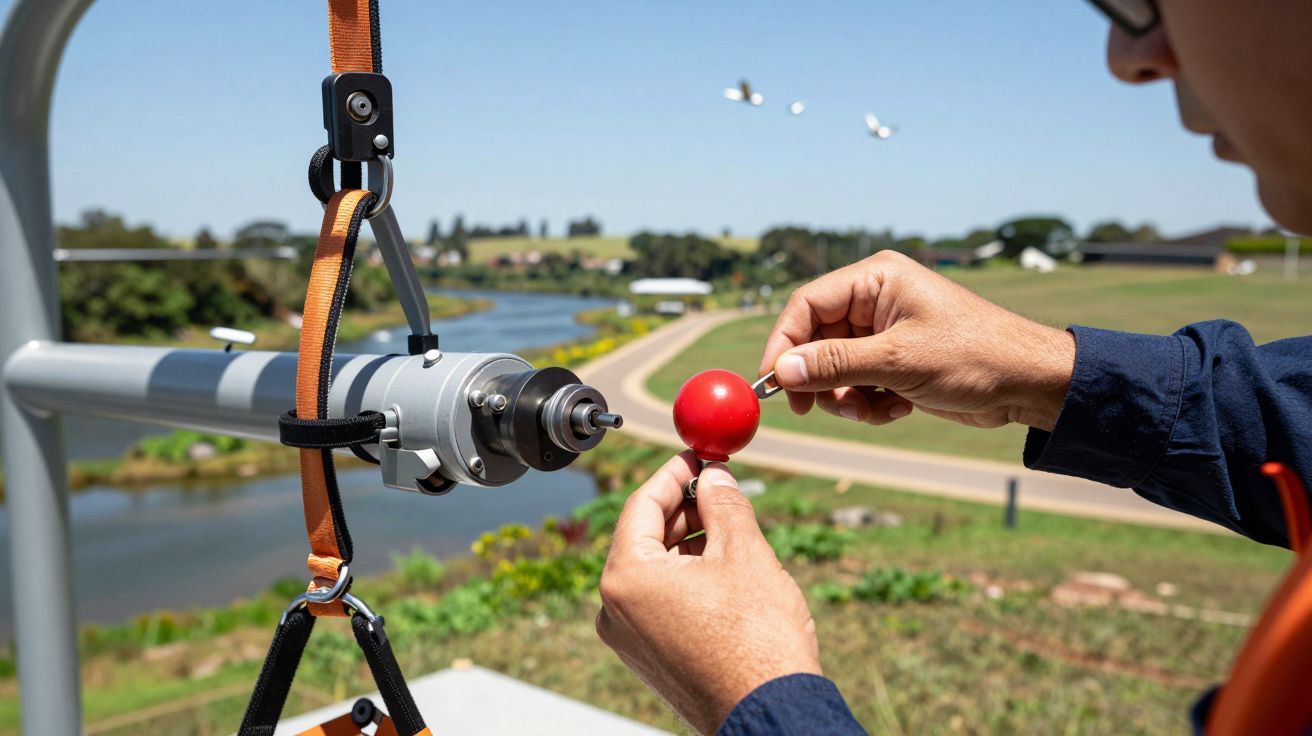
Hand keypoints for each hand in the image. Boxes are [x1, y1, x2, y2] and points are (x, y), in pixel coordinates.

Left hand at [596, 453, 820, 733]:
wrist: (772, 714)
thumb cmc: (757, 638)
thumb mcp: (744, 552)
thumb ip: (723, 503)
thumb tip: (714, 475)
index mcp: (626, 578)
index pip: (641, 505)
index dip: (673, 473)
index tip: (697, 454)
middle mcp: (614, 610)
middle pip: (644, 538)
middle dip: (685, 509)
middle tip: (719, 485)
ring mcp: (631, 640)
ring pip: (655, 572)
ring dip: (691, 544)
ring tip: (733, 526)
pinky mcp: (652, 660)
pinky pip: (662, 602)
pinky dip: (688, 578)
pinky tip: (726, 569)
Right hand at [760, 250, 1075, 430]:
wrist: (1030, 383)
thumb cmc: (974, 357)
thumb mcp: (898, 361)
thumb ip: (835, 364)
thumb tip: (781, 371)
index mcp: (875, 280)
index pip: (806, 305)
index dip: (785, 343)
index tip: (776, 383)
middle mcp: (875, 300)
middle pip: (816, 340)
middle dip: (821, 379)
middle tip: (821, 409)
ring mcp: (886, 332)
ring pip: (835, 368)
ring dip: (847, 397)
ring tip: (875, 409)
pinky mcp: (896, 360)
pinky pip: (858, 383)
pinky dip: (869, 403)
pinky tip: (898, 408)